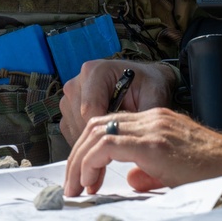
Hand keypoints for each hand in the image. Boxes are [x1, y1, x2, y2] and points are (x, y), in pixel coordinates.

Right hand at [59, 60, 174, 144]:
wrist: (142, 82)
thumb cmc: (148, 86)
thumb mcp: (154, 96)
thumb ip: (147, 114)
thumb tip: (142, 137)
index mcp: (95, 72)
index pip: (90, 110)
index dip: (104, 133)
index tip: (120, 146)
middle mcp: (78, 83)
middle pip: (80, 122)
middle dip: (100, 140)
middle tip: (122, 148)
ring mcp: (70, 96)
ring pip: (74, 130)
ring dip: (94, 142)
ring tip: (116, 141)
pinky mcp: (67, 110)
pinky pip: (72, 133)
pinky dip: (88, 142)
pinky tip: (107, 139)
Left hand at [63, 107, 221, 197]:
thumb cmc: (214, 172)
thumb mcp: (173, 169)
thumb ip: (148, 170)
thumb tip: (129, 179)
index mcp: (153, 121)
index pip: (107, 125)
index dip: (87, 151)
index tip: (83, 179)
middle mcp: (150, 118)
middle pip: (96, 126)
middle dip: (76, 156)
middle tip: (72, 185)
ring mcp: (152, 127)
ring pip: (97, 133)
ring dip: (80, 161)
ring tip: (77, 187)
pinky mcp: (154, 143)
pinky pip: (109, 144)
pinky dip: (92, 163)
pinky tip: (91, 183)